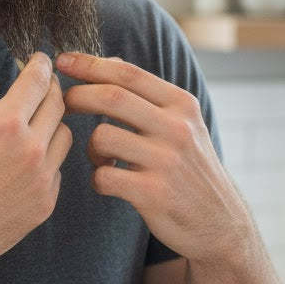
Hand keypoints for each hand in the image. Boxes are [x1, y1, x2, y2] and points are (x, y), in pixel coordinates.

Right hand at [0, 51, 71, 278]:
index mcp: (6, 124)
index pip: (37, 81)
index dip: (40, 64)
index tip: (40, 60)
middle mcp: (32, 149)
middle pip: (58, 104)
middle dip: (51, 88)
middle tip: (41, 85)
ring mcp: (43, 178)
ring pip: (65, 136)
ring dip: (53, 123)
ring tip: (34, 123)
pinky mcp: (46, 202)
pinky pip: (58, 169)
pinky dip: (48, 158)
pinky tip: (27, 160)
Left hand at [57, 53, 254, 260]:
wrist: (221, 222)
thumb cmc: (191, 168)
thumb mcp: (183, 124)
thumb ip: (148, 95)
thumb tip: (108, 61)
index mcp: (181, 105)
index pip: (128, 73)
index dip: (90, 64)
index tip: (63, 61)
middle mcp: (177, 128)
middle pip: (111, 97)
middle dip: (78, 96)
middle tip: (64, 104)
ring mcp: (166, 162)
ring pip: (102, 137)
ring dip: (90, 147)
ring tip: (101, 158)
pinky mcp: (154, 194)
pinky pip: (103, 176)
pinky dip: (97, 179)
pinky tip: (109, 181)